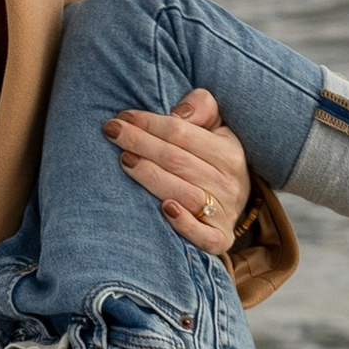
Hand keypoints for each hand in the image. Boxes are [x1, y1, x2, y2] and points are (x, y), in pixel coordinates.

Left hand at [103, 87, 250, 253]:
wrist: (237, 204)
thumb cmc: (215, 160)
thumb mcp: (217, 128)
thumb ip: (202, 108)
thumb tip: (178, 113)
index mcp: (229, 152)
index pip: (181, 133)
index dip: (149, 123)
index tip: (122, 116)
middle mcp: (229, 183)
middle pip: (176, 160)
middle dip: (140, 143)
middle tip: (111, 131)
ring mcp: (224, 213)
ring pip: (183, 193)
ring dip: (151, 176)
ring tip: (124, 160)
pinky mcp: (219, 239)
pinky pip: (202, 235)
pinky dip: (184, 223)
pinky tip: (164, 209)